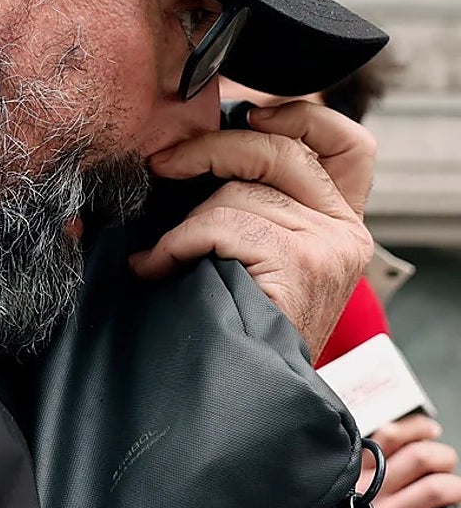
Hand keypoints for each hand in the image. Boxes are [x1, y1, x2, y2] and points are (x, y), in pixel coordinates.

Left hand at [129, 100, 375, 359]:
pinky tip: (158, 267)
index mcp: (339, 222)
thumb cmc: (240, 325)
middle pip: (279, 148)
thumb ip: (254, 206)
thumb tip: (194, 153)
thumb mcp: (259, 257)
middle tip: (163, 165)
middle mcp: (344, 230)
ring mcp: (327, 246)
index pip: (349, 143)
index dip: (301, 116)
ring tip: (160, 255)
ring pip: (238, 192)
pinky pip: (221, 224)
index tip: (249, 113)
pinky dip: (177, 243)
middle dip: (209, 148)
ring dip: (183, 222)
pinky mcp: (301, 262)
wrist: (252, 394)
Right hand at [358, 414, 460, 507]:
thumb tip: (411, 443)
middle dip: (443, 457)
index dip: (417, 428)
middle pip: (419, 457)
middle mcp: (371, 492)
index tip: (430, 430)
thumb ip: (372, 469)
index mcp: (355, 473)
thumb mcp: (347, 491)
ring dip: (458, 488)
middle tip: (445, 466)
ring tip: (456, 493)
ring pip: (437, 489)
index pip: (389, 436)